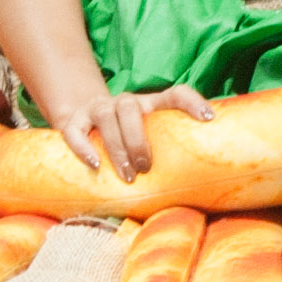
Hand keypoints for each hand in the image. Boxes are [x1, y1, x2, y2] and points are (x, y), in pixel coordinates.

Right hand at [51, 80, 212, 179]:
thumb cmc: (126, 140)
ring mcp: (97, 109)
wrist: (82, 121)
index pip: (175, 94)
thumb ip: (168, 152)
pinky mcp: (73, 121)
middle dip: (137, 139)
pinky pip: (75, 131)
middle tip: (145, 167)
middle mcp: (123, 103)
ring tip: (126, 175)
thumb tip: (199, 187)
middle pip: (130, 109)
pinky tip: (95, 164)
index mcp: (149, 105)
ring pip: (106, 117)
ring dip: (116, 146)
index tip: (208, 118)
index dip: (192, 102)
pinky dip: (83, 147)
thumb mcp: (149, 140)